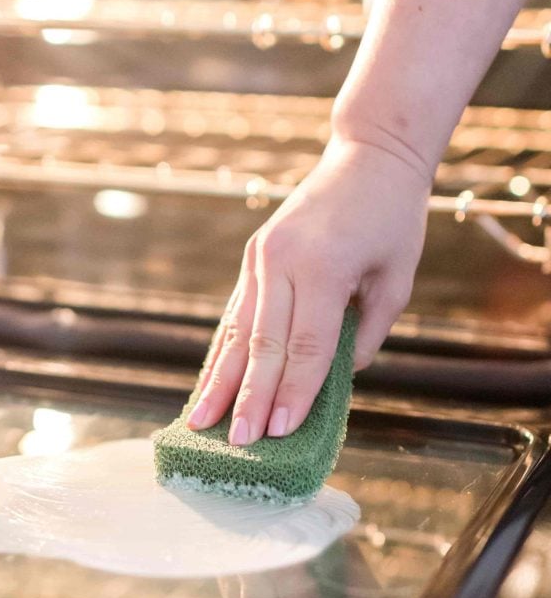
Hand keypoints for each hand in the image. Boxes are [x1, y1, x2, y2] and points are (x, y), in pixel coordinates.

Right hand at [187, 134, 430, 444]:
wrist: (370, 155)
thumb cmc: (394, 219)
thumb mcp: (397, 279)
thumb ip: (366, 333)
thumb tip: (334, 377)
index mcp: (325, 266)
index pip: (307, 345)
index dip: (293, 392)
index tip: (278, 433)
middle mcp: (283, 261)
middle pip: (264, 344)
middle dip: (249, 398)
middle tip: (236, 443)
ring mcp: (261, 257)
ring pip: (237, 330)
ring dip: (219, 380)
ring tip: (201, 421)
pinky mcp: (253, 256)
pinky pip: (236, 313)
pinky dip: (222, 352)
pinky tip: (209, 382)